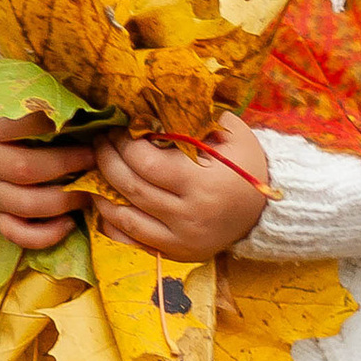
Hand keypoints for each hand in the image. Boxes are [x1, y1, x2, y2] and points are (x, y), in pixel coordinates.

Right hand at [0, 97, 96, 251]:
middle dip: (66, 164)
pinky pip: (17, 234)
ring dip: (63, 201)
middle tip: (94, 157)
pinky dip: (44, 236)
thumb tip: (71, 83)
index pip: (11, 125)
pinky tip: (68, 224)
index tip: (73, 118)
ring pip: (26, 205)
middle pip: (25, 168)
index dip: (43, 123)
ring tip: (89, 191)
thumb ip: (25, 89)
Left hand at [91, 116, 269, 261]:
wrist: (266, 210)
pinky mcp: (178, 254)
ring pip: (126, 217)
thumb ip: (193, 118)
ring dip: (102, 192)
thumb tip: (149, 106)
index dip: (124, 145)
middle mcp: (190, 216)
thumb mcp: (230, 132)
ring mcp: (182, 239)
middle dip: (108, 161)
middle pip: (132, 188)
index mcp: (203, 183)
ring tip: (95, 170)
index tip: (118, 130)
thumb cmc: (245, 164)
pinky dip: (113, 224)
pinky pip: (134, 241)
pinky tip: (105, 203)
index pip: (146, 164)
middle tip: (100, 143)